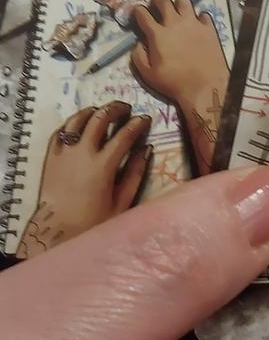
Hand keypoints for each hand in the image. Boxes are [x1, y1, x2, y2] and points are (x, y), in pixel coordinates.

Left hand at [17, 101, 151, 257]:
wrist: (57, 230)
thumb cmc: (92, 221)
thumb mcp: (121, 202)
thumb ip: (134, 174)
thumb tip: (146, 150)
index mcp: (103, 165)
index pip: (125, 135)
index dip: (137, 124)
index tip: (145, 118)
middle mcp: (83, 152)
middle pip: (100, 118)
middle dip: (115, 109)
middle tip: (125, 109)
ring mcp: (64, 152)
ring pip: (78, 119)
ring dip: (93, 111)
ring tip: (102, 111)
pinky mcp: (51, 156)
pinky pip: (61, 131)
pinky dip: (72, 122)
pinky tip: (79, 123)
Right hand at [131, 0, 228, 110]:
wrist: (204, 87)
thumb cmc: (174, 83)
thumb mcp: (148, 75)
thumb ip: (138, 56)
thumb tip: (138, 44)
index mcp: (157, 34)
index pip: (142, 13)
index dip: (138, 10)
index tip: (138, 12)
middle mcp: (174, 23)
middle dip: (156, 0)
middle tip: (157, 6)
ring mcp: (193, 23)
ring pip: (184, 1)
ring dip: (178, 4)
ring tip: (178, 12)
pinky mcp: (209, 28)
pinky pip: (203, 14)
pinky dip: (198, 17)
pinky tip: (196, 25)